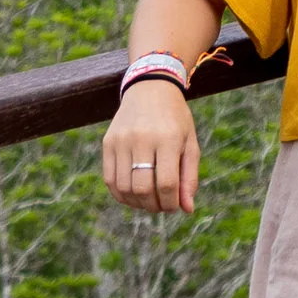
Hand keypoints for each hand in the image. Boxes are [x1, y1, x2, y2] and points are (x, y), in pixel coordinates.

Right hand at [103, 81, 198, 211]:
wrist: (149, 88)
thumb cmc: (175, 119)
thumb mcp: (190, 143)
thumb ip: (189, 176)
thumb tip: (187, 209)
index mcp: (167, 138)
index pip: (167, 183)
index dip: (170, 203)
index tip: (174, 206)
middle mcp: (142, 139)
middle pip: (143, 188)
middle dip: (154, 206)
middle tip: (160, 206)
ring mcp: (122, 140)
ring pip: (124, 187)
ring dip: (137, 203)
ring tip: (147, 201)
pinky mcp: (108, 142)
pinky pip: (109, 179)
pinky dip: (120, 194)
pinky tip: (132, 195)